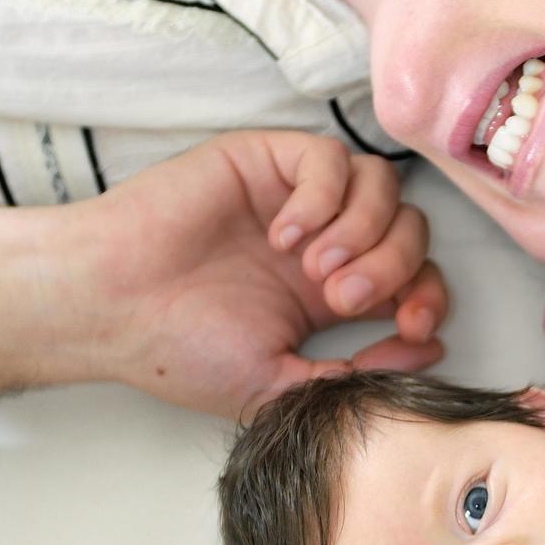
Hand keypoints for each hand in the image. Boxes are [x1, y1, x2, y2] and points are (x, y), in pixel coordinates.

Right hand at [83, 131, 447, 416]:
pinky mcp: (266, 161)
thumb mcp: (283, 386)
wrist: (113, 308)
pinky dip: (323, 198)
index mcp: (331, 295)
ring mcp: (297, 199)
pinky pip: (331, 158)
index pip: (416, 279)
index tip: (411, 329)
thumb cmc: (183, 351)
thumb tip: (431, 351)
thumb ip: (357, 375)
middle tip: (339, 300)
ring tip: (315, 269)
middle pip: (411, 231)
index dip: (429, 299)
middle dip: (395, 269)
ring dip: (365, 232)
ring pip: (382, 187)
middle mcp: (323, 243)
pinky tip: (283, 235)